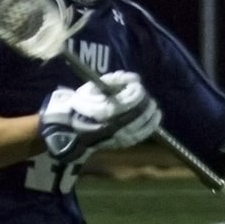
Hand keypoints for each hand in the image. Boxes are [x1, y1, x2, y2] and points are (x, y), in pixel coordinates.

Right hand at [39, 71, 159, 158]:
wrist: (70, 129)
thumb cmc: (81, 105)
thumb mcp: (92, 88)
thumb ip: (114, 80)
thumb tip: (134, 79)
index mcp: (103, 111)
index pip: (128, 101)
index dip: (136, 92)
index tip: (137, 84)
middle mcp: (112, 126)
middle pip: (137, 114)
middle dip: (145, 103)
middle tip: (146, 95)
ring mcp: (117, 137)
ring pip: (141, 126)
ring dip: (151, 115)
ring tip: (153, 107)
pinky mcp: (120, 144)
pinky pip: (139, 136)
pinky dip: (150, 127)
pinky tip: (154, 119)